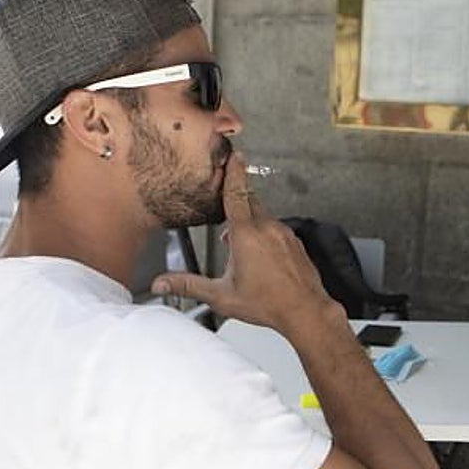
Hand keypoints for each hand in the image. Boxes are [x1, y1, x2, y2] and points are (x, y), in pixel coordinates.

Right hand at [150, 154, 340, 332]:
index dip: (232, 173)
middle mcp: (267, 228)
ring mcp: (284, 233)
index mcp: (246, 234)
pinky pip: (276, 229)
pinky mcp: (295, 242)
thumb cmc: (268, 304)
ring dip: (249, 223)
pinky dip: (265, 234)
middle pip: (249, 201)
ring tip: (240, 245)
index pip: (236, 194)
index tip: (232, 157)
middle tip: (228, 198)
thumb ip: (189, 285)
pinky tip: (260, 255)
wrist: (306, 311)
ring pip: (263, 217)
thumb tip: (162, 284)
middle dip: (237, 199)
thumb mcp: (221, 296)